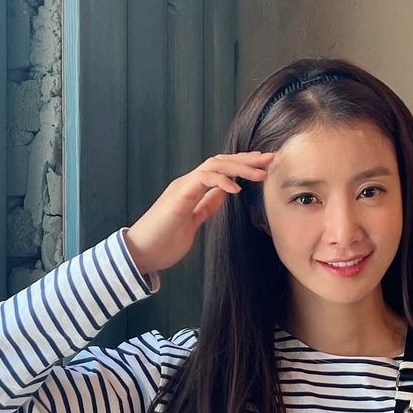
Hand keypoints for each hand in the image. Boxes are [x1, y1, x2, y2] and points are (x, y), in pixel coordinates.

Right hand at [123, 151, 273, 274]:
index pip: (222, 170)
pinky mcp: (178, 196)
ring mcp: (183, 187)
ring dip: (240, 167)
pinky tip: (235, 188)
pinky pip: (202, 179)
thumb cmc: (163, 242)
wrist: (141, 253)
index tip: (264, 167)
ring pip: (214, 165)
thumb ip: (206, 207)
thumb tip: (223, 195)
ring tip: (260, 173)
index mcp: (193, 190)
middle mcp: (188, 183)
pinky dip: (220, 180)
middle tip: (271, 158)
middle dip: (248, 159)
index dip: (243, 166)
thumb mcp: (193, 223)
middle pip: (221, 162)